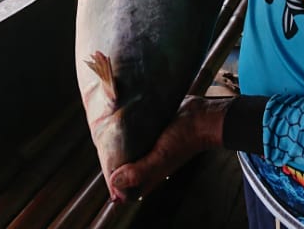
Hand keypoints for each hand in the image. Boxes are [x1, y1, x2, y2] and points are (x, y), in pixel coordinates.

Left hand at [107, 95, 231, 201]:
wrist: (200, 116)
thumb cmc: (184, 139)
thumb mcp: (161, 158)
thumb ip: (139, 171)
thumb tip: (115, 181)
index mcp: (150, 175)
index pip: (125, 187)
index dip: (113, 184)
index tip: (104, 170)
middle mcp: (148, 162)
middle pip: (123, 168)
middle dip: (111, 163)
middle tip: (102, 148)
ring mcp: (148, 147)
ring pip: (127, 151)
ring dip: (117, 146)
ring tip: (105, 134)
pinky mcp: (150, 132)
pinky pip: (134, 135)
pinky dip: (126, 132)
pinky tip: (118, 124)